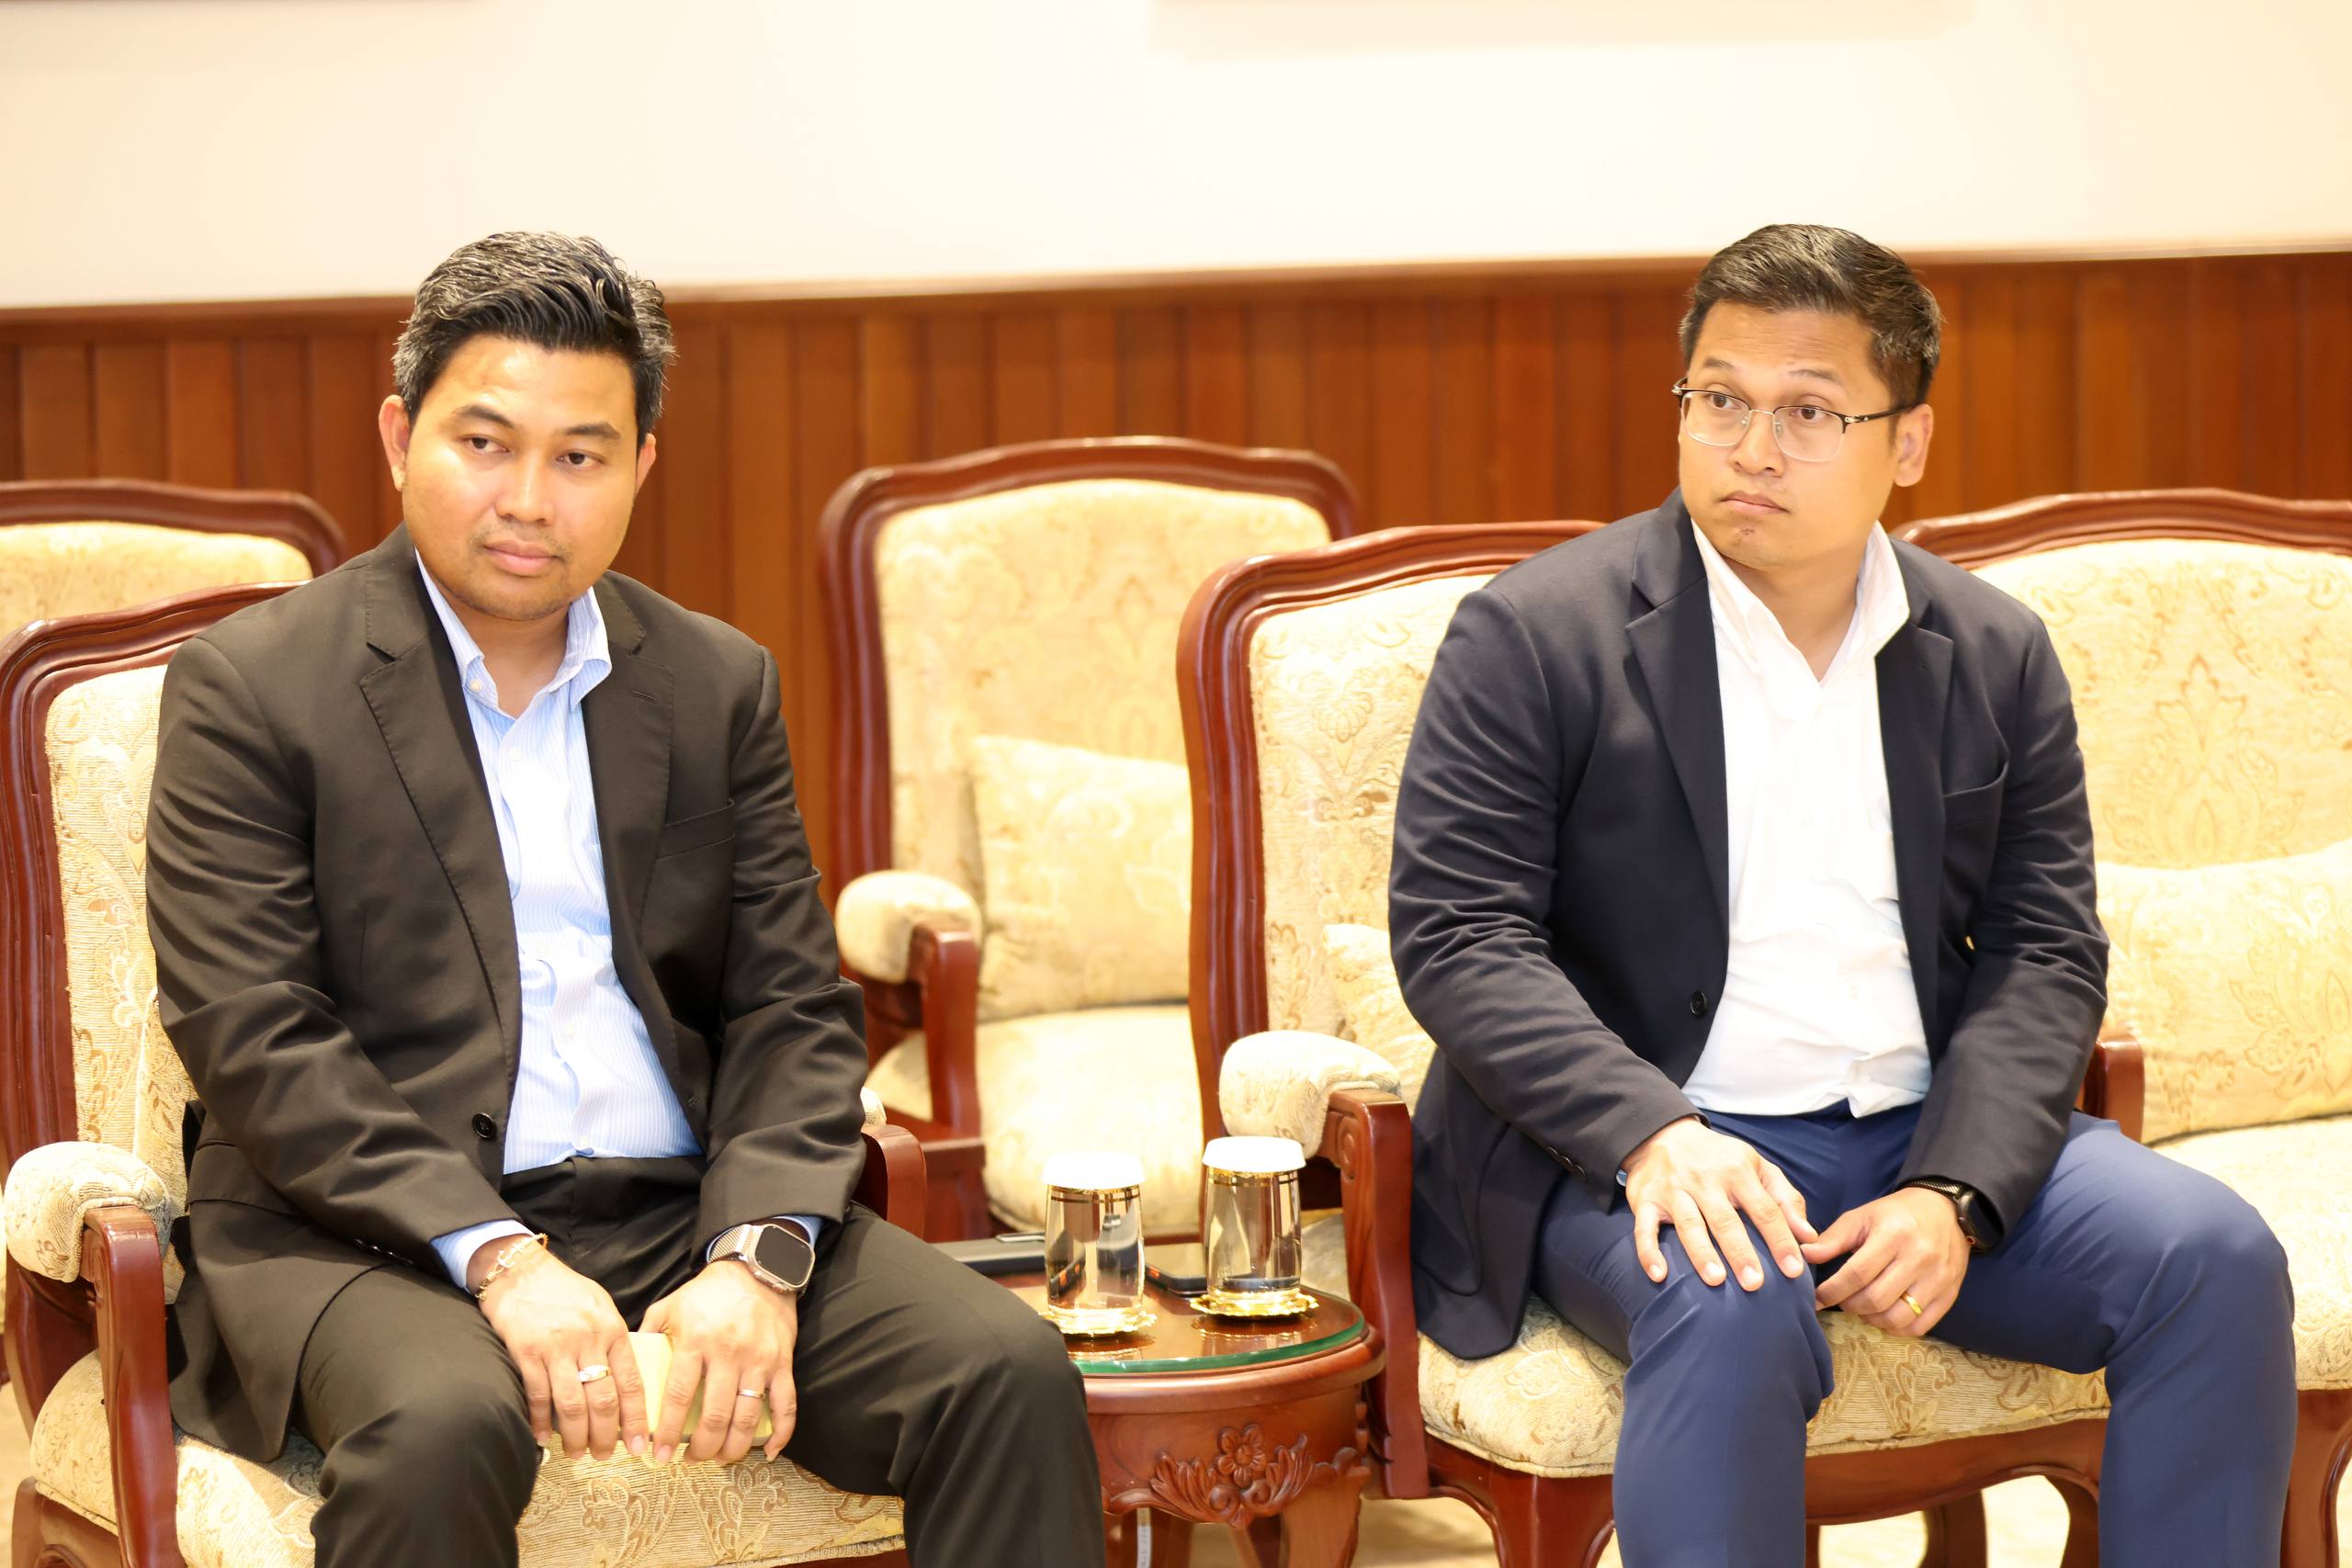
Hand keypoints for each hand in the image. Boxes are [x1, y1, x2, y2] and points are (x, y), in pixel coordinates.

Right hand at [473, 1238, 648, 1460]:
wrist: (520, 1270)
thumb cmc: (564, 1290)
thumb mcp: (600, 1307)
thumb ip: (613, 1340)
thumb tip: (625, 1380)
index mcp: (612, 1329)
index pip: (632, 1382)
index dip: (636, 1419)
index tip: (639, 1445)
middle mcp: (588, 1340)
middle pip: (603, 1400)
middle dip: (606, 1435)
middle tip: (605, 1456)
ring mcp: (556, 1347)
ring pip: (572, 1404)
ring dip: (575, 1436)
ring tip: (577, 1453)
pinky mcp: (526, 1352)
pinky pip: (537, 1396)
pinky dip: (540, 1421)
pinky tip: (542, 1438)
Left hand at [643, 1260, 798, 1464]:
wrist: (758, 1270)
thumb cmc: (708, 1292)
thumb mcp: (671, 1305)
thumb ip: (648, 1333)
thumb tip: (627, 1367)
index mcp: (696, 1341)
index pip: (680, 1396)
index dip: (669, 1431)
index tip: (660, 1454)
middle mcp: (729, 1353)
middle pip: (716, 1414)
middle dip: (702, 1447)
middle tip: (691, 1460)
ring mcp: (759, 1360)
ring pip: (748, 1417)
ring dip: (733, 1447)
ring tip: (719, 1459)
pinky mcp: (783, 1363)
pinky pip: (786, 1404)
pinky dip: (781, 1433)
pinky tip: (767, 1452)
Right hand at [1621, 1116, 1816, 1290]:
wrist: (1663, 1133)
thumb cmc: (1719, 1159)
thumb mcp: (1756, 1166)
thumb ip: (1785, 1199)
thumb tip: (1808, 1236)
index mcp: (1737, 1171)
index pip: (1764, 1209)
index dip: (1780, 1240)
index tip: (1793, 1270)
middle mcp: (1704, 1180)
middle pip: (1725, 1219)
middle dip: (1740, 1252)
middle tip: (1755, 1284)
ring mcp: (1672, 1189)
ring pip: (1688, 1223)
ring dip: (1701, 1252)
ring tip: (1716, 1280)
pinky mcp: (1644, 1199)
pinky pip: (1644, 1227)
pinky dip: (1649, 1251)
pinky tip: (1659, 1274)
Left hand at [1804, 1187, 1970, 1336]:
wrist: (1944, 1210)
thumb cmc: (1895, 1214)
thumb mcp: (1861, 1217)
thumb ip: (1832, 1239)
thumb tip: (1803, 1255)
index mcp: (1893, 1235)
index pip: (1857, 1274)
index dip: (1832, 1291)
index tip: (1816, 1299)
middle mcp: (1918, 1258)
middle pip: (1876, 1299)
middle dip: (1849, 1306)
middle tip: (1841, 1300)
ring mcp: (1937, 1279)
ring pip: (1897, 1317)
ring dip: (1872, 1319)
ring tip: (1862, 1307)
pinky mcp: (1950, 1294)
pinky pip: (1920, 1326)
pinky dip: (1896, 1328)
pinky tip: (1884, 1316)